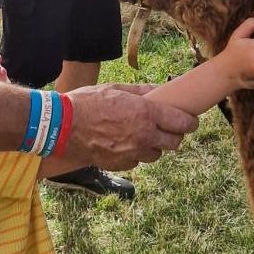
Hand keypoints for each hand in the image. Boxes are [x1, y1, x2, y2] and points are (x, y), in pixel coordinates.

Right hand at [65, 83, 197, 169]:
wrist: (62, 125)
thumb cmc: (87, 102)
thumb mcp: (117, 88)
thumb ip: (143, 91)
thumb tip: (161, 90)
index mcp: (146, 114)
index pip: (183, 123)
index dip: (190, 122)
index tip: (190, 120)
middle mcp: (144, 135)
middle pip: (175, 143)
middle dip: (175, 136)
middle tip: (168, 128)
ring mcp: (132, 153)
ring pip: (156, 154)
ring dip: (154, 146)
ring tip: (142, 136)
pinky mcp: (120, 164)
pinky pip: (137, 161)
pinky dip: (135, 154)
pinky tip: (124, 143)